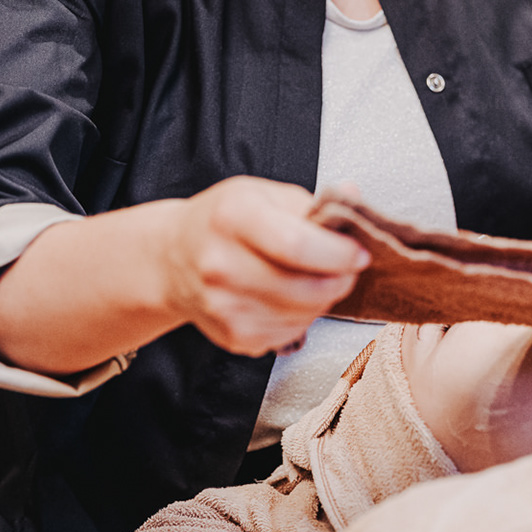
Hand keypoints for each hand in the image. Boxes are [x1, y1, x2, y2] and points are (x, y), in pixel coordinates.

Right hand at [160, 177, 370, 355]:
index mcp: (232, 218)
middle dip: (340, 279)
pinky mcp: (234, 336)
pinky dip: (302, 316)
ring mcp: (225, 306)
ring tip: (312, 277)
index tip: (358, 252)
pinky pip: (291, 332)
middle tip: (346, 267)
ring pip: (304, 315)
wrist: (173, 258)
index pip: (298, 245)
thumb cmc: (222, 221)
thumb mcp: (262, 194)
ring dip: (323, 299)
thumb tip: (353, 201)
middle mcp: (222, 265)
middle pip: (305, 288)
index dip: (339, 254)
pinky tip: (288, 296)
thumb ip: (311, 202)